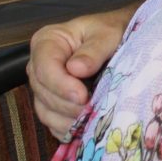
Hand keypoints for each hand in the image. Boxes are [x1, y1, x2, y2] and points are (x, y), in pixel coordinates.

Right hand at [26, 5, 134, 139]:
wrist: (121, 39)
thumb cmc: (113, 32)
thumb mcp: (108, 34)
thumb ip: (94, 50)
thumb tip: (76, 69)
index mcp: (47, 41)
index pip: (44, 68)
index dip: (61, 85)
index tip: (82, 96)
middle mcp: (40, 65)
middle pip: (43, 92)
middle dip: (67, 105)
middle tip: (92, 111)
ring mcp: (44, 86)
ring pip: (46, 110)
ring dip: (68, 120)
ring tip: (91, 120)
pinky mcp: (53, 103)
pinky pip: (54, 122)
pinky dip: (68, 128)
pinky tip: (86, 127)